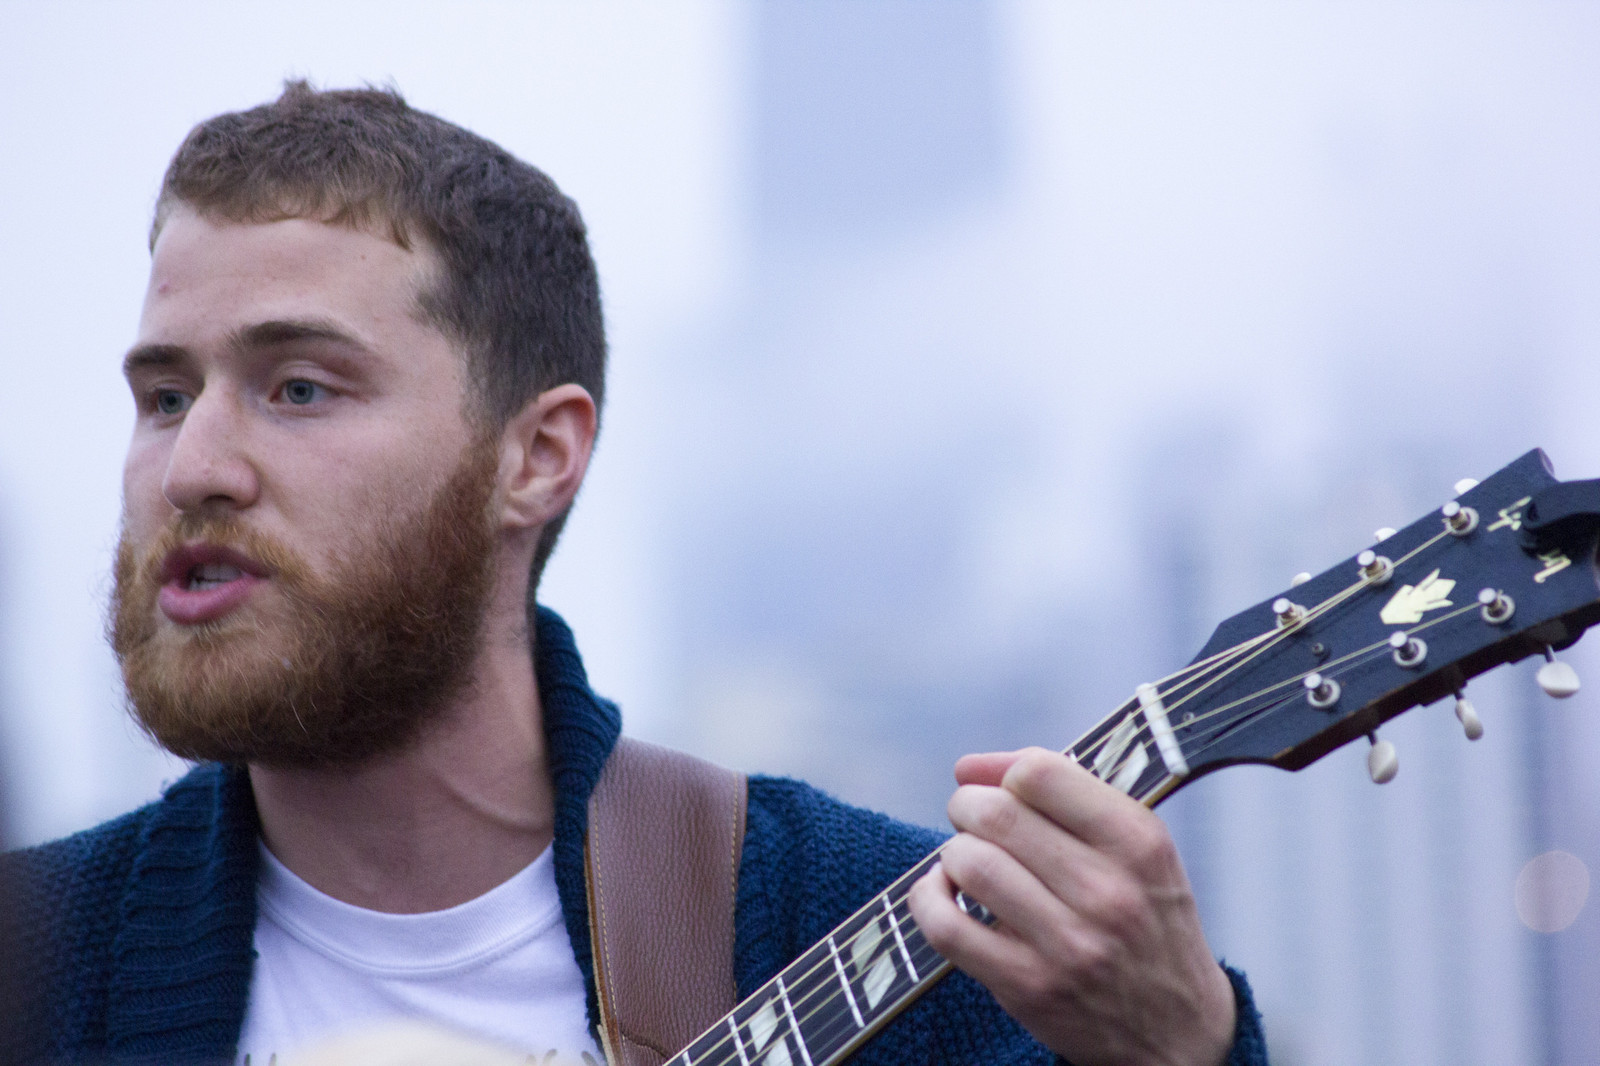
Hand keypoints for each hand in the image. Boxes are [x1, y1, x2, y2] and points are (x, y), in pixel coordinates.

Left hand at [907, 748, 1234, 1065]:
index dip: (1003, 772)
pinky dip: (928, 899)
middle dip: (967, 807)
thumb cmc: (1148, 923)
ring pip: (968, 863)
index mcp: (1137, 843)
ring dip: (954, 854)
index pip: (1039, 773)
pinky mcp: (1028, 987)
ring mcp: (1067, 943)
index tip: (999, 787)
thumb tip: (969, 766)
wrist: (1180, 1033)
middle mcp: (1107, 891)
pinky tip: (944, 895)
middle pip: (994, 815)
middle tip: (972, 820)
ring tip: (968, 862)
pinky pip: (946, 926)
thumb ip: (1065, 795)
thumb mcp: (1138, 850)